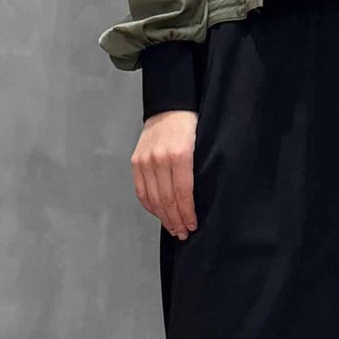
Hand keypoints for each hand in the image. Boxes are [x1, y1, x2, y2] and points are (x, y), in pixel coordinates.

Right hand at [131, 110, 198, 239]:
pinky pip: (141, 190)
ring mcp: (145, 160)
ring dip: (163, 217)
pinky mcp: (136, 161)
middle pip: (167, 199)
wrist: (170, 105)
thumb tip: (198, 200)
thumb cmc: (191, 125)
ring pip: (153, 198)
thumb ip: (198, 170)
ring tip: (173, 228)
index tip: (193, 225)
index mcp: (180, 154)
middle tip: (183, 233)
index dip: (187, 213)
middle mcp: (160, 158)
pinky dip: (150, 206)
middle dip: (176, 220)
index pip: (183, 193)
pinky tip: (159, 214)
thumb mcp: (202, 144)